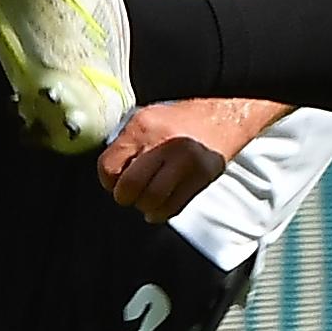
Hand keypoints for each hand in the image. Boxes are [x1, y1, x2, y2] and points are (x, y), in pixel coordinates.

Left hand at [95, 98, 277, 221]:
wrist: (223, 117)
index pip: (109, 166)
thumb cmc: (181, 120)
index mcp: (143, 126)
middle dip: (125, 196)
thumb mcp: (148, 118)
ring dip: (144, 206)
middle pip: (130, 186)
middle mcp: (164, 143)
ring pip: (152, 199)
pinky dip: (161, 213)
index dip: (109, 180)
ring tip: (146, 200)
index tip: (114, 182)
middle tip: (129, 194)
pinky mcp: (201, 177)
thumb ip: (128, 143)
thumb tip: (111, 172)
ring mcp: (185, 161)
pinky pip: (173, 206)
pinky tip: (159, 208)